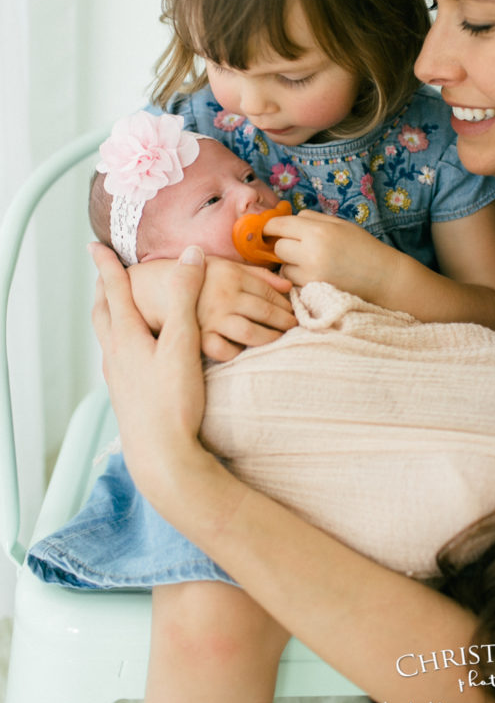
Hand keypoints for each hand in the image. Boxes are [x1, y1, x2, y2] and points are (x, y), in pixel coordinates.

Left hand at [90, 242, 207, 491]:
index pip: (114, 290)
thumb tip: (190, 256)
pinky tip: (133, 351)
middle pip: (102, 313)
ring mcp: (118, 376)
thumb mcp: (183, 342)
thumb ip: (186, 297)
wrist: (161, 455)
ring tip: (117, 307)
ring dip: (109, 315)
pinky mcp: (126, 394)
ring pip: (107, 336)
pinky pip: (116, 355)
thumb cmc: (172, 401)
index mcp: (126, 337)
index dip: (107, 265)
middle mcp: (116, 354)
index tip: (96, 246)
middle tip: (103, 274)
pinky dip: (120, 339)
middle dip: (103, 289)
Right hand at [197, 257, 294, 360]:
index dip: (286, 305)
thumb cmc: (199, 277)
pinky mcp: (199, 338)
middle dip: (284, 322)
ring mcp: (211, 318)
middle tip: (292, 328)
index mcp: (232, 275)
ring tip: (276, 340)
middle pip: (265, 313)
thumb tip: (288, 287)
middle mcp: (224, 297)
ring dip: (269, 338)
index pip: (269, 293)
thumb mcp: (226, 266)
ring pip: (251, 333)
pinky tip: (244, 349)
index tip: (294, 313)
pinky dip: (237, 352)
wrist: (158, 288)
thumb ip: (258, 275)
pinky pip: (225, 351)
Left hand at [264, 210, 397, 302]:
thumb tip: (284, 219)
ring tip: (311, 264)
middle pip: (278, 247)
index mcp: (318, 231)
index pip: (278, 225)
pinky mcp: (312, 292)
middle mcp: (311, 252)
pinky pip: (293, 283)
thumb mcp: (339, 224)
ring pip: (283, 268)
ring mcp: (311, 275)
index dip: (271, 227)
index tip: (271, 230)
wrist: (384, 278)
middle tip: (297, 248)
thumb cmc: (363, 248)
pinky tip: (315, 276)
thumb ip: (311, 219)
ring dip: (290, 265)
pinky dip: (299, 280)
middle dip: (283, 246)